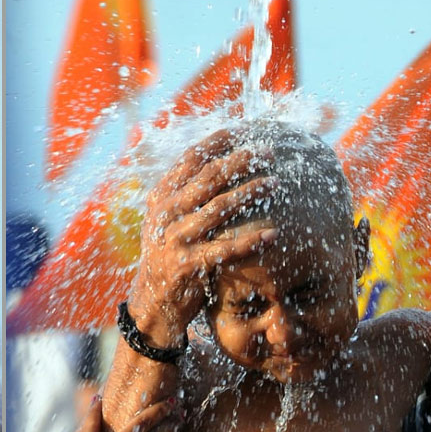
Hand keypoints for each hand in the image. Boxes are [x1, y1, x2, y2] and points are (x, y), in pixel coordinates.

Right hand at [130, 130, 279, 344]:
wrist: (154, 302)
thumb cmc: (169, 256)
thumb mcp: (166, 221)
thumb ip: (182, 193)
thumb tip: (213, 160)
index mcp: (162, 197)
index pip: (190, 159)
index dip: (217, 141)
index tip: (244, 129)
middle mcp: (166, 214)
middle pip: (208, 178)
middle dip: (241, 161)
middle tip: (268, 151)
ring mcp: (176, 239)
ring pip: (219, 208)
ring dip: (250, 193)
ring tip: (276, 183)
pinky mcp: (189, 265)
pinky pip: (226, 249)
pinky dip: (252, 241)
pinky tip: (275, 234)